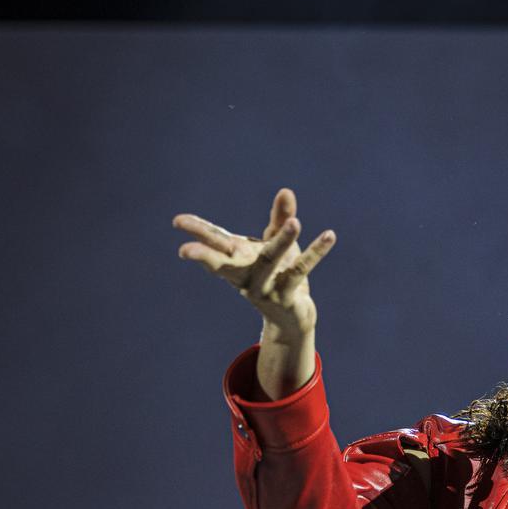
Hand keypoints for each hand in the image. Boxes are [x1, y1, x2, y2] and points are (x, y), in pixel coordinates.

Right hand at [173, 187, 335, 337]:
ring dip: (283, 241)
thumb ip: (280, 219)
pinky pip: (302, 270)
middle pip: (224, 263)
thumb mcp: (276, 244)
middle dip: (204, 257)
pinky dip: (316, 252)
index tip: (177, 222)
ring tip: (295, 222)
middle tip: (185, 251)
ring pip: (271, 261)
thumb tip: (286, 191)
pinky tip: (329, 235)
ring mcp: (265, 287)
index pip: (214, 242)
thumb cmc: (278, 275)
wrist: (293, 317)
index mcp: (237, 261)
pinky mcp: (287, 294)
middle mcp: (246, 275)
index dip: (196, 232)